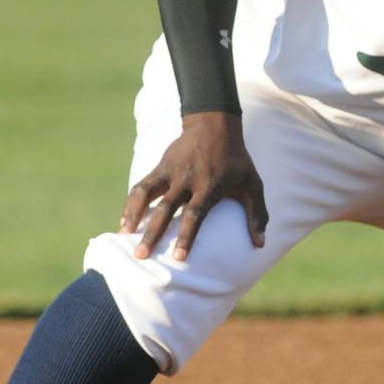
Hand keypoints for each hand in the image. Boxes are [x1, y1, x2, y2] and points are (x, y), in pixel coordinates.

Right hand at [120, 112, 268, 261]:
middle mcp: (187, 180)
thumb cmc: (236, 161)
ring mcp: (171, 172)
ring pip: (146, 194)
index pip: (195, 214)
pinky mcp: (160, 166)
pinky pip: (141, 186)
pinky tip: (125, 220)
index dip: (186, 236)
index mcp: (209, 186)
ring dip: (133, 214)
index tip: (178, 258)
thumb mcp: (253, 184)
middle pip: (165, 209)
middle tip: (141, 256)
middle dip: (152, 233)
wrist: (214, 125)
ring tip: (124, 236)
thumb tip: (260, 244)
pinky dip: (131, 203)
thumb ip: (257, 214)